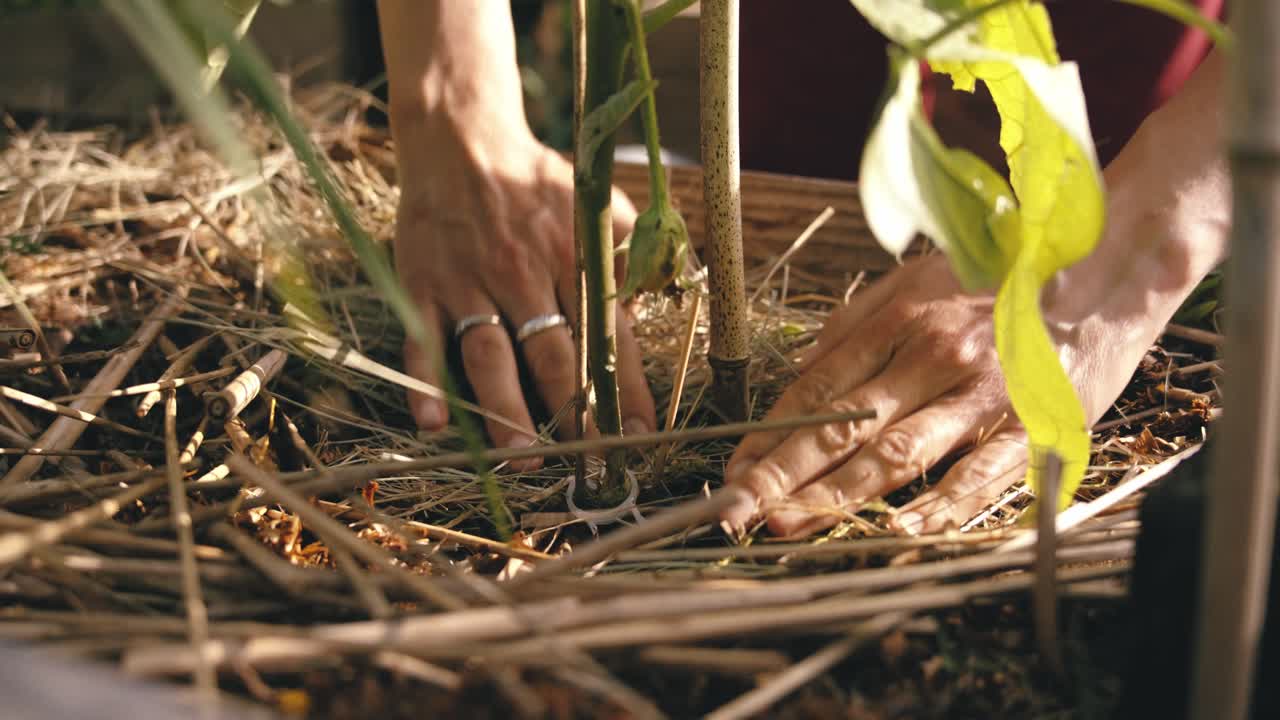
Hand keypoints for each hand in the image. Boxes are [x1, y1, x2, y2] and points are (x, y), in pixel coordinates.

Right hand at [393, 118, 655, 466]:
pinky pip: (423, 340)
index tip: (639, 432)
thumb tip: (667, 294)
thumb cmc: (535, 179)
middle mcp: (523, 271)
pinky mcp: (424, 285)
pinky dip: (425, 383)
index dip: (625, 387)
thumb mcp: (597, 200)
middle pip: (552, 352)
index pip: (608, 333)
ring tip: (521, 457)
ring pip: (491, 354)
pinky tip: (433, 423)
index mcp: (573, 254)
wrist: (460, 140)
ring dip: (505, 409)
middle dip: (572, 410)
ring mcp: (469, 281)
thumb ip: (632, 249)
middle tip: (586, 459)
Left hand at [721, 221, 1204, 535]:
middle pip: (841, 426)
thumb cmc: (1002, 276)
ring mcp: (981, 393)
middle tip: (734, 510)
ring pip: (895, 453)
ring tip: (787, 524)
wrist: (1106, 266)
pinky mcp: (1031, 425)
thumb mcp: (918, 278)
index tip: (733, 469)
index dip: (770, 432)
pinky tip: (897, 530)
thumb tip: (803, 370)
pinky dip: (939, 506)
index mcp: (900, 320)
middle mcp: (933, 355)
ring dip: (835, 494)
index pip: (817, 388)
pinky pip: (979, 474)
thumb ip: (856, 324)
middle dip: (780, 474)